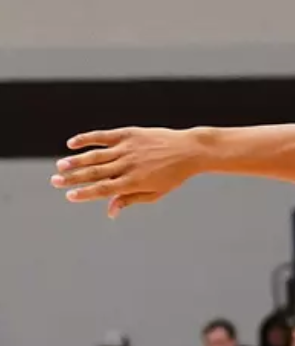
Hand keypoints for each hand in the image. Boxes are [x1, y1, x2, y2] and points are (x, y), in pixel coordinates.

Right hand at [51, 127, 203, 217]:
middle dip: (73, 178)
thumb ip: (130, 200)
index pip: (104, 189)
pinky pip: (102, 136)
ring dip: (76, 161)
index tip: (70, 196)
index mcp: (134, 182)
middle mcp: (128, 165)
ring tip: (60, 166)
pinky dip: (86, 139)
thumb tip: (110, 211)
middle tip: (55, 182)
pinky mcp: (128, 134)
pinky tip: (72, 143)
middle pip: (95, 173)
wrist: (189, 151)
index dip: (86, 193)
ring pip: (95, 155)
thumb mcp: (155, 193)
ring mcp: (127, 149)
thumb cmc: (172, 175)